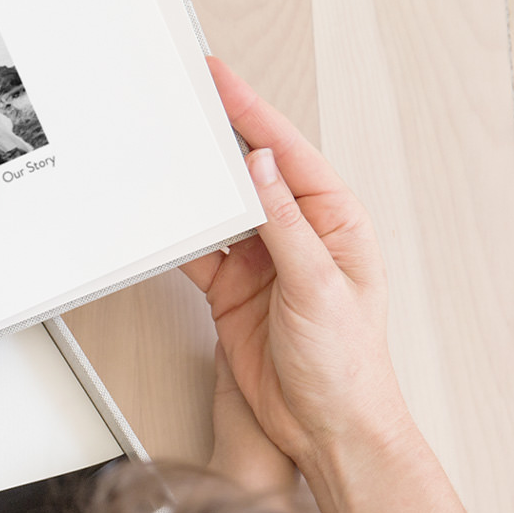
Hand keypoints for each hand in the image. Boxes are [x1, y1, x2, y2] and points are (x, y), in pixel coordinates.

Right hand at [181, 57, 411, 482]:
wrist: (328, 427)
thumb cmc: (349, 365)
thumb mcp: (319, 286)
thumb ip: (286, 226)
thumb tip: (262, 170)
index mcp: (336, 223)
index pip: (288, 155)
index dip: (253, 115)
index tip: (223, 85)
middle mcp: (299, 237)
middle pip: (251, 175)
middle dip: (220, 140)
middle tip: (189, 106)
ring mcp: (263, 264)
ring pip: (221, 212)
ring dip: (197, 191)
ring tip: (170, 159)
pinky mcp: (233, 293)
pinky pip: (199, 256)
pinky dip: (179, 241)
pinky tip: (164, 225)